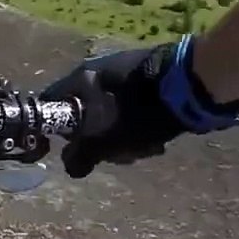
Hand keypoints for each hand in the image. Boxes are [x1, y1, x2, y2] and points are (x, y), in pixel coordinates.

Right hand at [43, 36, 238, 178]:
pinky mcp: (146, 78)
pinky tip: (154, 137)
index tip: (69, 147)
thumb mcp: (103, 140)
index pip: (51, 103)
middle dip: (98, 140)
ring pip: (109, 114)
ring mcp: (123, 72)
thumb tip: (71, 167)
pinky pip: (130, 107)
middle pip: (83, 113)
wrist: (188, 86)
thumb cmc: (136, 112)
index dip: (55, 128)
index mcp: (79, 79)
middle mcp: (96, 72)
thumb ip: (80, 155)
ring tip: (143, 148)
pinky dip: (137, 125)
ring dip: (121, 136)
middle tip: (117, 154)